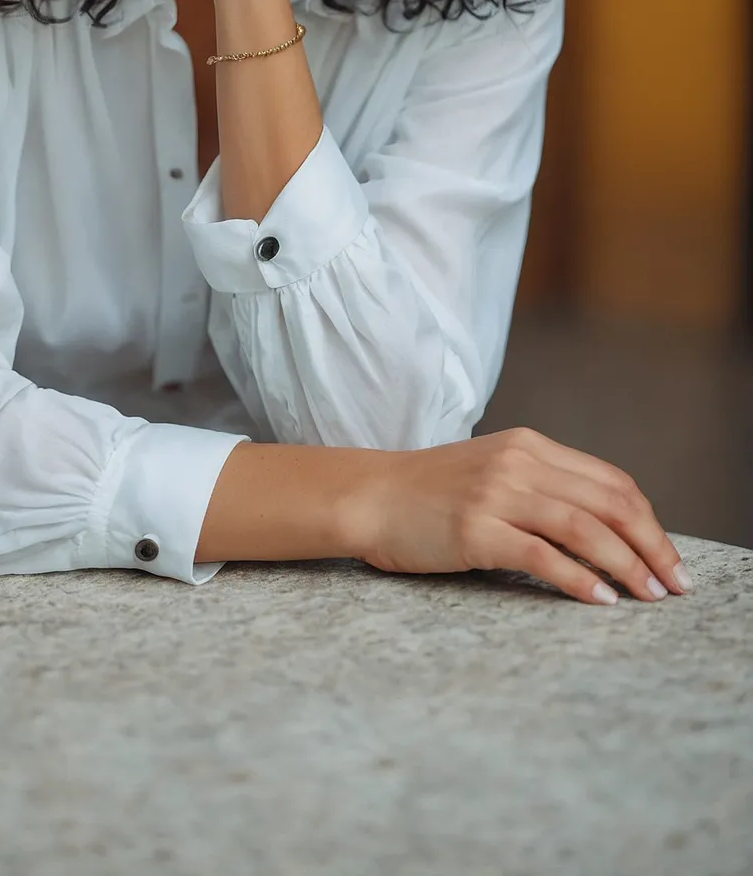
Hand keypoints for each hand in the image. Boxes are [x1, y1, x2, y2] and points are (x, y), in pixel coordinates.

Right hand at [339, 428, 691, 604]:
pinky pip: (542, 555)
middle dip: (652, 546)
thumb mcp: (495, 472)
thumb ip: (544, 488)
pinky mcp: (476, 529)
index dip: (649, 522)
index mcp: (530, 445)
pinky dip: (579, 579)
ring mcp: (496, 493)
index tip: (668, 558)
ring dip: (627, 565)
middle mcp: (519, 462)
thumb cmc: (433, 494)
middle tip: (674, 584)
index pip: (612, 481)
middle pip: (609, 502)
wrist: (371, 496)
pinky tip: (601, 600)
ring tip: (648, 595)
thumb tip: (607, 532)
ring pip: (583, 527)